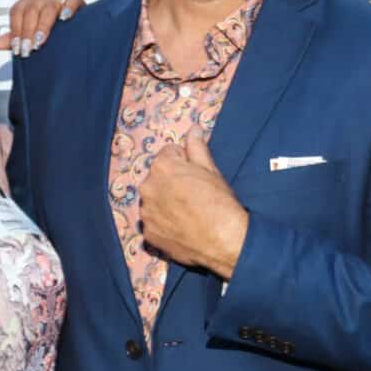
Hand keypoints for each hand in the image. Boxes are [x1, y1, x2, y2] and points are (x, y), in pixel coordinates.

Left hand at [0, 0, 84, 56]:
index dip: (16, 30)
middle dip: (28, 31)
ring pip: (49, 7)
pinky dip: (68, 8)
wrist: (74, 25)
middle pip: (31, 10)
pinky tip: (65, 18)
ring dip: (43, 25)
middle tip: (28, 48)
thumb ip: (15, 38)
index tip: (18, 48)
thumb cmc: (49, 28)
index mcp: (27, 1)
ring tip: (41, 40)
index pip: (17, 12)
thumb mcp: (30, 34)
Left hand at [138, 128, 247, 278]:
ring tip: (188, 214)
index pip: (169, 153)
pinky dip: (164, 224)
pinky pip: (154, 223)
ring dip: (165, 203)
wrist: (224, 241)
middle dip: (171, 182)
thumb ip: (197, 147)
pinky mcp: (149, 234)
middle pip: (157, 178)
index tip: (196, 176)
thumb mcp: (211, 170)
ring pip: (154, 201)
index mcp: (162, 167)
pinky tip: (182, 228)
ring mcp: (146, 213)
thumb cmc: (220, 203)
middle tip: (193, 196)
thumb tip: (193, 129)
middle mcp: (147, 187)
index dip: (185, 162)